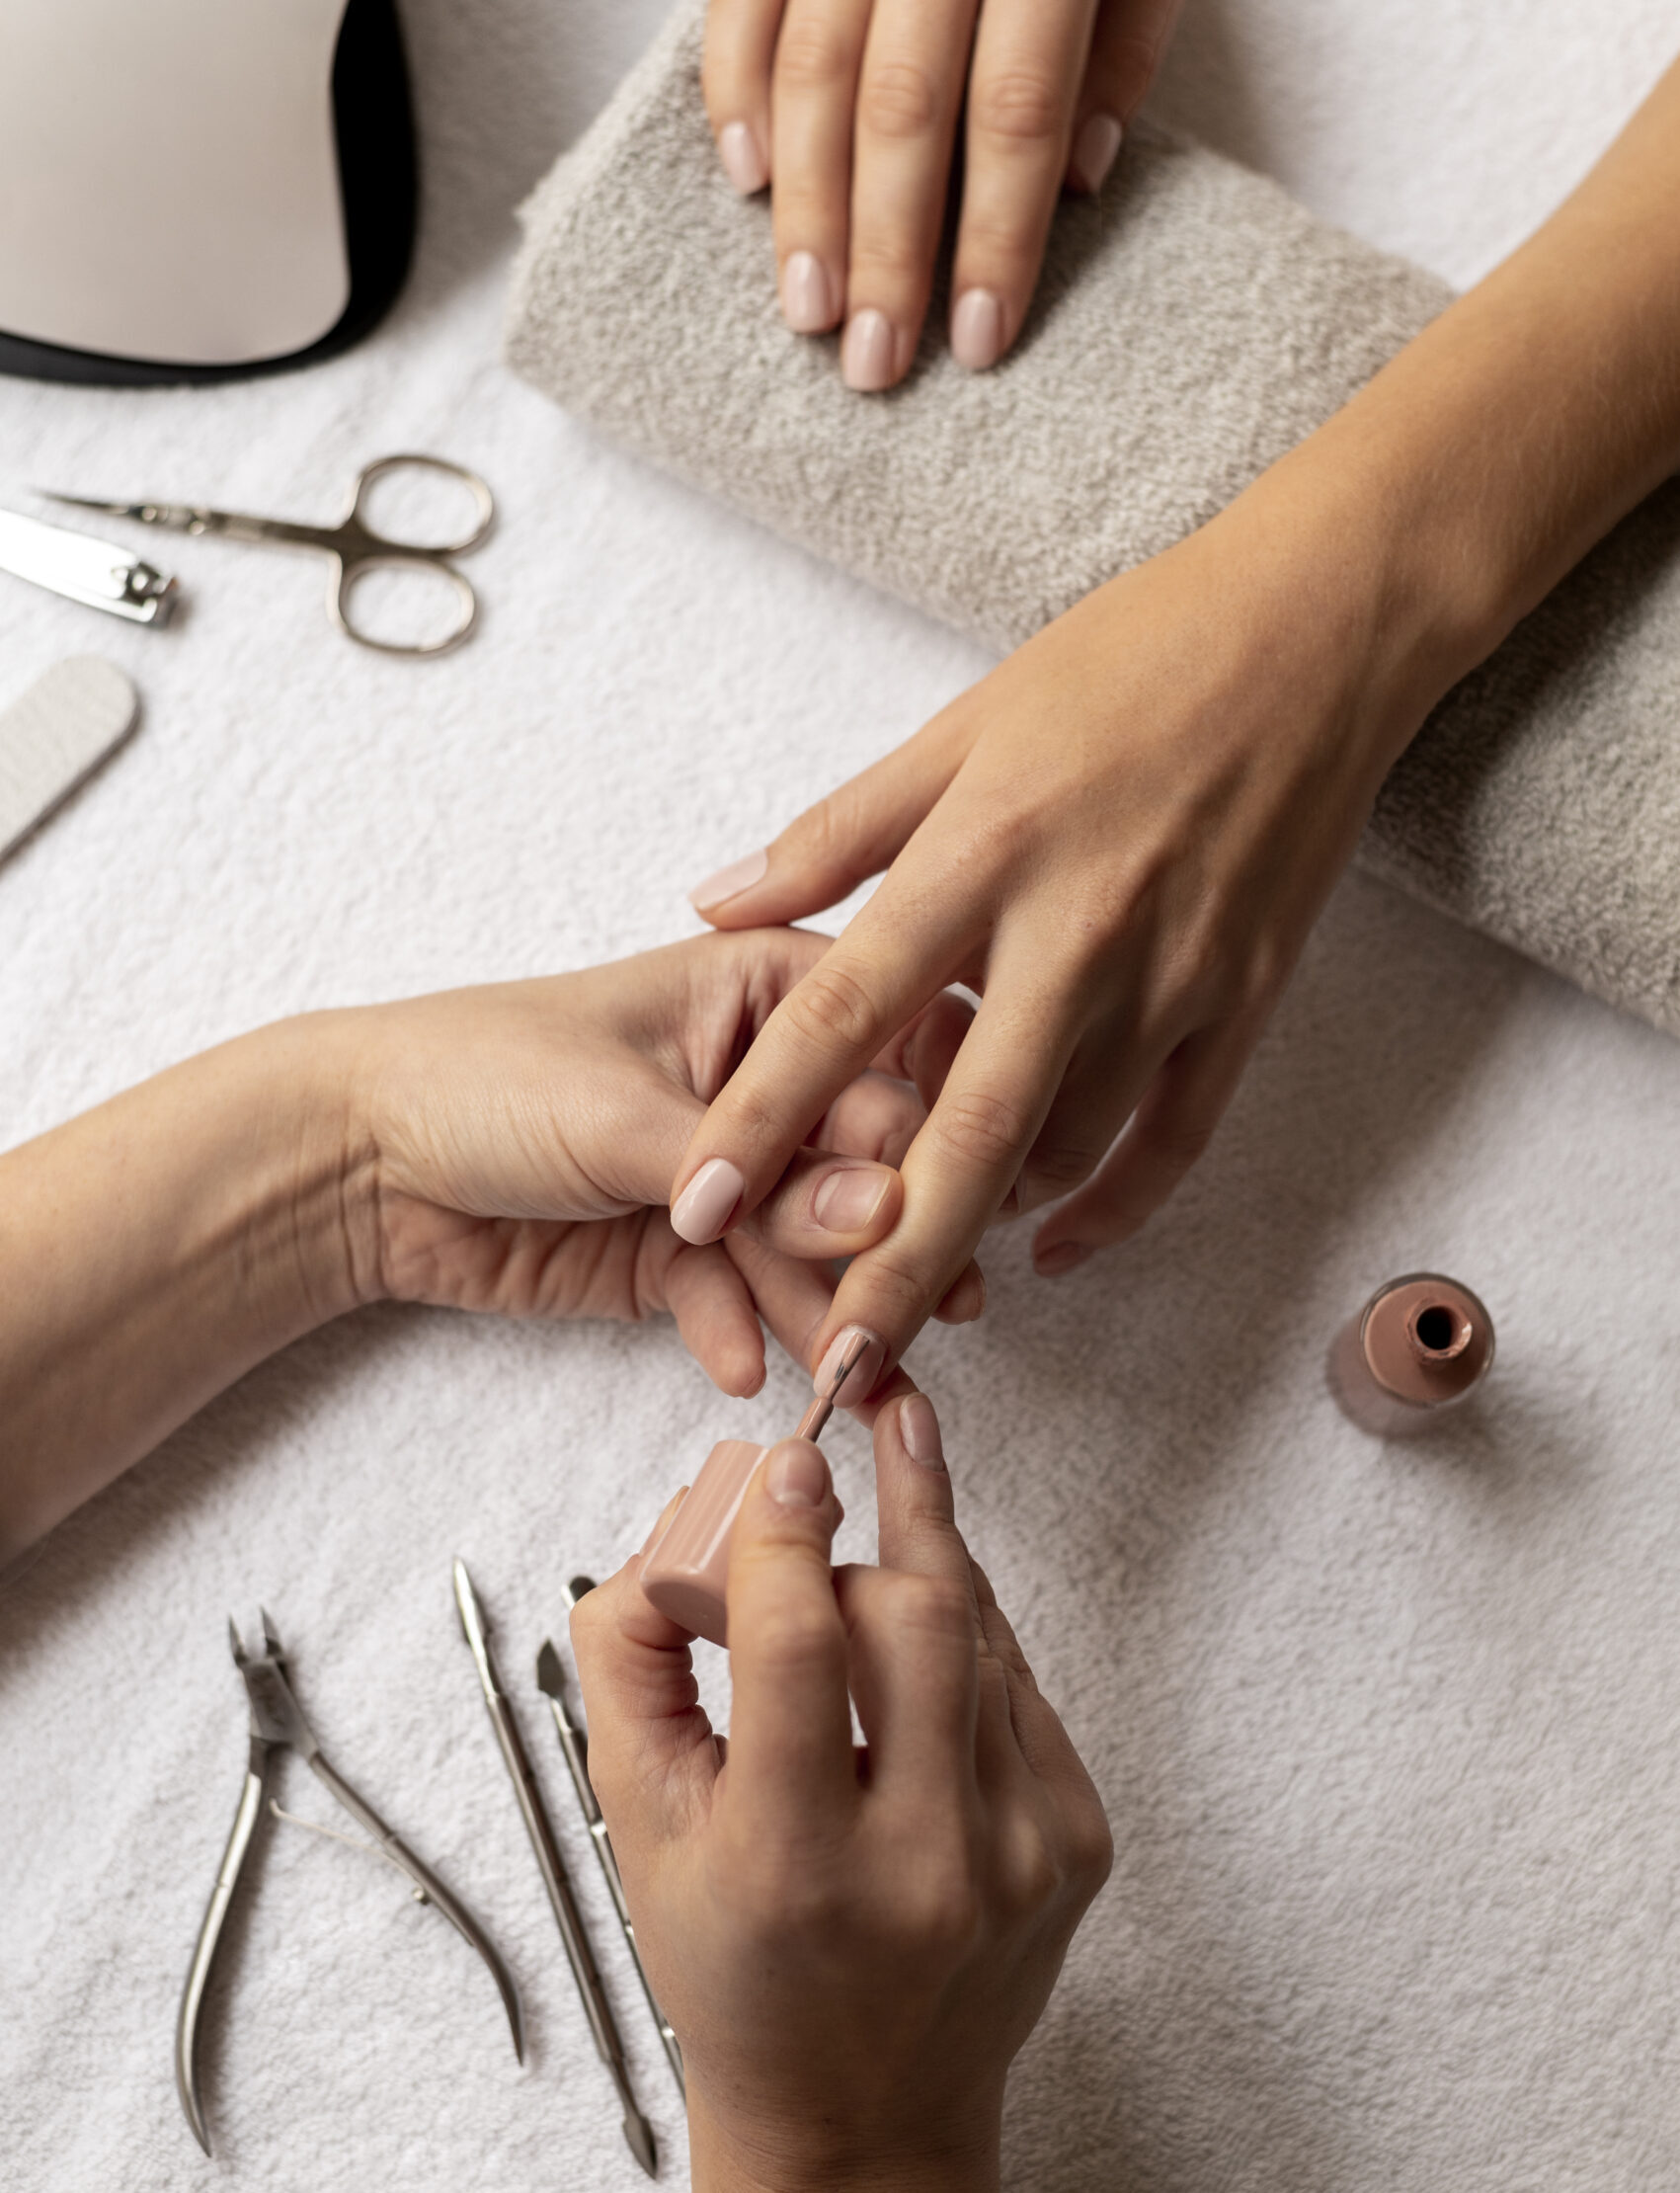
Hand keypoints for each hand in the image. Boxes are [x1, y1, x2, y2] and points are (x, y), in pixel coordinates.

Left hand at [344, 928, 981, 1399]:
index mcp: (767, 989)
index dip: (911, 1133)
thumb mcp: (629, 1114)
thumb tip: (882, 1210)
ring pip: (807, 1243)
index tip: (929, 1205)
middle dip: (876, 1239)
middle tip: (917, 1309)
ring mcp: (730, 1169)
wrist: (359, 1164)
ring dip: (825, 1307)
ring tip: (856, 1374)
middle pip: (859, 1159)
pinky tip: (742, 1367)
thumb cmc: (482, 1077)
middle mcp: (765, 1079)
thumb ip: (758, 1173)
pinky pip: (739, 1296)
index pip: (875, 1054)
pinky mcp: (686, 1250)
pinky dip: (739, 1330)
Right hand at [570, 1393, 1111, 2190]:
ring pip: (982, 1633)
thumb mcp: (639, 1829)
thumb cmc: (738, 1968)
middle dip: (868, 1528)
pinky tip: (922, 1621)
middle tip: (835, 1467)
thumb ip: (630, 1665)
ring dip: (924, 1553)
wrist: (860, 2115)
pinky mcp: (1075, 1844)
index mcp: (793, 1868)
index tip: (786, 1460)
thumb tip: (678, 1530)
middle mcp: (924, 1868)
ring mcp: (1020, 1857)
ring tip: (898, 1465)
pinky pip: (1019, 1681)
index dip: (786, 1532)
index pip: (800, 1650)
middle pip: (918, 1619)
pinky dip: (965, 1631)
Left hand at [673, 475, 1461, 1397]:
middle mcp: (1073, 933)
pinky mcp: (1242, 1004)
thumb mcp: (962, 726)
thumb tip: (716, 898)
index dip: (759, 1122)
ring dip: (986, 1225)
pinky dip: (1111, 1210)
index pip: (843, 1012)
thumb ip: (836, 832)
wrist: (1318, 632)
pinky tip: (1051, 1248)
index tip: (691, 1210)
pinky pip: (1172, 1143)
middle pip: (962, 1132)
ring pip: (1063, 1149)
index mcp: (984, 853)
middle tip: (828, 1367)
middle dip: (886, 1263)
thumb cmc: (1127, 662)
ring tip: (912, 1280)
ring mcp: (1170, 979)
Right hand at [704, 0, 1182, 386]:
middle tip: (872, 365)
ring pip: (811, 66)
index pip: (1017, 110)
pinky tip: (742, 183)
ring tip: (806, 312)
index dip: (996, 236)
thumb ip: (1122, 45)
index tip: (978, 341)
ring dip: (803, 203)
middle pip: (903, 106)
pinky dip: (733, 91)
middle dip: (885, 248)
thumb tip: (1076, 184)